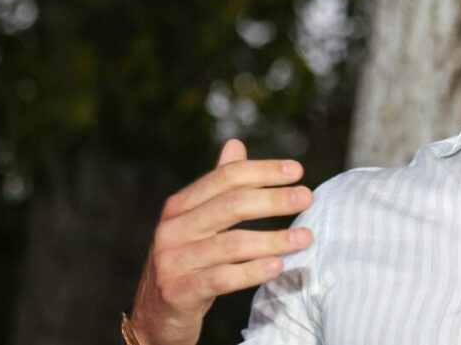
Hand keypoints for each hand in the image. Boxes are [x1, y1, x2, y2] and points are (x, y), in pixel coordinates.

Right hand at [128, 139, 314, 344]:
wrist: (154, 316)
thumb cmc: (186, 262)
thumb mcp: (197, 223)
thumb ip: (217, 187)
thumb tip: (235, 144)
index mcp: (179, 206)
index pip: (226, 177)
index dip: (263, 170)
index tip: (297, 171)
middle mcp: (172, 229)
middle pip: (231, 205)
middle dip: (274, 200)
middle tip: (307, 197)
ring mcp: (172, 261)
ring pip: (231, 244)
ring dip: (274, 239)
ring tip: (306, 238)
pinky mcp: (177, 292)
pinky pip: (222, 278)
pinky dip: (253, 272)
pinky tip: (278, 266)